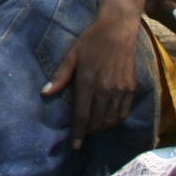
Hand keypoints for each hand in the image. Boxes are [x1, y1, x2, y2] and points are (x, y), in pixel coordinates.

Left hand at [41, 11, 142, 146]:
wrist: (118, 29)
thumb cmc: (90, 41)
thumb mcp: (71, 56)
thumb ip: (60, 77)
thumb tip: (45, 93)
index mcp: (88, 82)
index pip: (82, 115)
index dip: (78, 132)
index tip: (75, 146)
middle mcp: (105, 89)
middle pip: (97, 121)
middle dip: (89, 130)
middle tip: (82, 133)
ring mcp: (120, 90)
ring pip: (111, 119)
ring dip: (101, 127)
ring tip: (94, 127)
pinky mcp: (131, 88)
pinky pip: (123, 113)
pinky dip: (115, 120)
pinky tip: (108, 119)